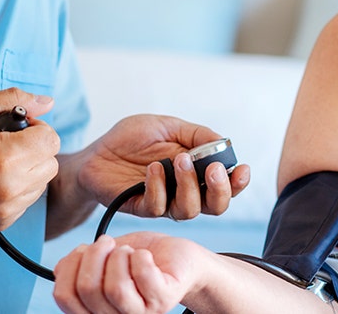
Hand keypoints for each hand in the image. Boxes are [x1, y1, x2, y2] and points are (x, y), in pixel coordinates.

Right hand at [0, 88, 60, 231]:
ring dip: (29, 170)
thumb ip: (15, 99)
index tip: (18, 129)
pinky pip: (27, 201)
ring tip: (0, 163)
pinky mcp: (3, 222)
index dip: (37, 129)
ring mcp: (8, 208)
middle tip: (10, 144)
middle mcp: (12, 186)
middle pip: (51, 162)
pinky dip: (17, 189)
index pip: (51, 139)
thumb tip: (48, 102)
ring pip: (41, 183)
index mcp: (8, 157)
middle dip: (35, 149)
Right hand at [53, 232, 203, 313]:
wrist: (178, 257)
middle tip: (107, 242)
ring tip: (128, 251)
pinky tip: (144, 255)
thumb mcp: (103, 258)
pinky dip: (140, 257)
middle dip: (94, 254)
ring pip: (115, 288)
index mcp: (95, 309)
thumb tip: (61, 269)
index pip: (64, 298)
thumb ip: (79, 265)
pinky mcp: (162, 301)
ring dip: (118, 257)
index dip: (68, 267)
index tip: (82, 250)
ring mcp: (140, 313)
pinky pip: (143, 276)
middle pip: (87, 289)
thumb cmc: (139, 257)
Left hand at [78, 115, 250, 219]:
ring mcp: (164, 201)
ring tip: (179, 159)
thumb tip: (225, 144)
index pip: (226, 185)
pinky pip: (158, 206)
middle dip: (220, 190)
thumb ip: (197, 135)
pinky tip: (152, 168)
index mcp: (196, 172)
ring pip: (190, 210)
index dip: (238, 182)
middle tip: (214, 170)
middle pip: (216, 206)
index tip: (242, 169)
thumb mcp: (167, 127)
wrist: (95, 153)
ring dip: (190, 185)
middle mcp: (184, 191)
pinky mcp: (142, 207)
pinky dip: (159, 187)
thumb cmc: (131, 139)